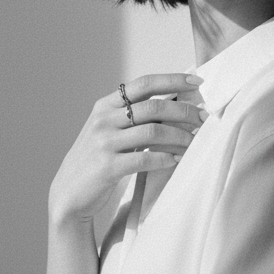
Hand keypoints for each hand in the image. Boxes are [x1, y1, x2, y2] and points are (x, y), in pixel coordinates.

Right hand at [49, 73, 205, 223]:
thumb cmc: (97, 159)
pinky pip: (145, 159)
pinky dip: (166, 158)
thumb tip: (175, 103)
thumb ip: (133, 116)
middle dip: (185, 111)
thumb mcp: (108, 130)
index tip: (198, 81)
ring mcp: (104, 143)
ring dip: (180, 136)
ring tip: (195, 142)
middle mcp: (103, 120)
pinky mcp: (108, 167)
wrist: (69, 193)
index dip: (173, 80)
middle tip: (204, 118)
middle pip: (154, 107)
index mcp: (105, 105)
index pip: (144, 84)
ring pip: (154, 132)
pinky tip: (177, 159)